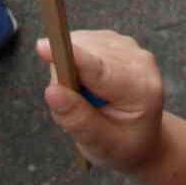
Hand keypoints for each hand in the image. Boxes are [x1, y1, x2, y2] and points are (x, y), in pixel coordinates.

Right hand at [39, 30, 166, 174]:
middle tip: (74, 106)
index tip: (42, 46)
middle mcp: (138, 61)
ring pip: (80, 44)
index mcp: (140, 90)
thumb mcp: (101, 144)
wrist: (143, 137)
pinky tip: (88, 84)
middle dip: (66, 75)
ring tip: (85, 98)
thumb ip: (77, 120)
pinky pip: (81, 42)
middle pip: (84, 53)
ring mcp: (128, 46)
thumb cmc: (122, 145)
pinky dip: (75, 61)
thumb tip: (52, 91)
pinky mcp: (115, 39)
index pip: (99, 69)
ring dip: (70, 69)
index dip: (71, 57)